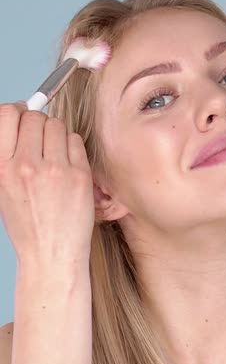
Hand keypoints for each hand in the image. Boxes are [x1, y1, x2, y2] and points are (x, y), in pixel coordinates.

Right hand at [0, 102, 94, 279]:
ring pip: (57, 125)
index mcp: (1, 167)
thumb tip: (17, 118)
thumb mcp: (1, 188)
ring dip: (56, 133)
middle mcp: (26, 165)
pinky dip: (72, 146)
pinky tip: (68, 163)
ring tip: (55, 153)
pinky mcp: (80, 175)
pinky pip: (76, 141)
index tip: (22, 115)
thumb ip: (6, 154)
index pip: (7, 114)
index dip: (17, 111)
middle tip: (42, 138)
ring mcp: (56, 170)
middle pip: (36, 117)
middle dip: (38, 123)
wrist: (51, 252)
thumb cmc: (27, 223)